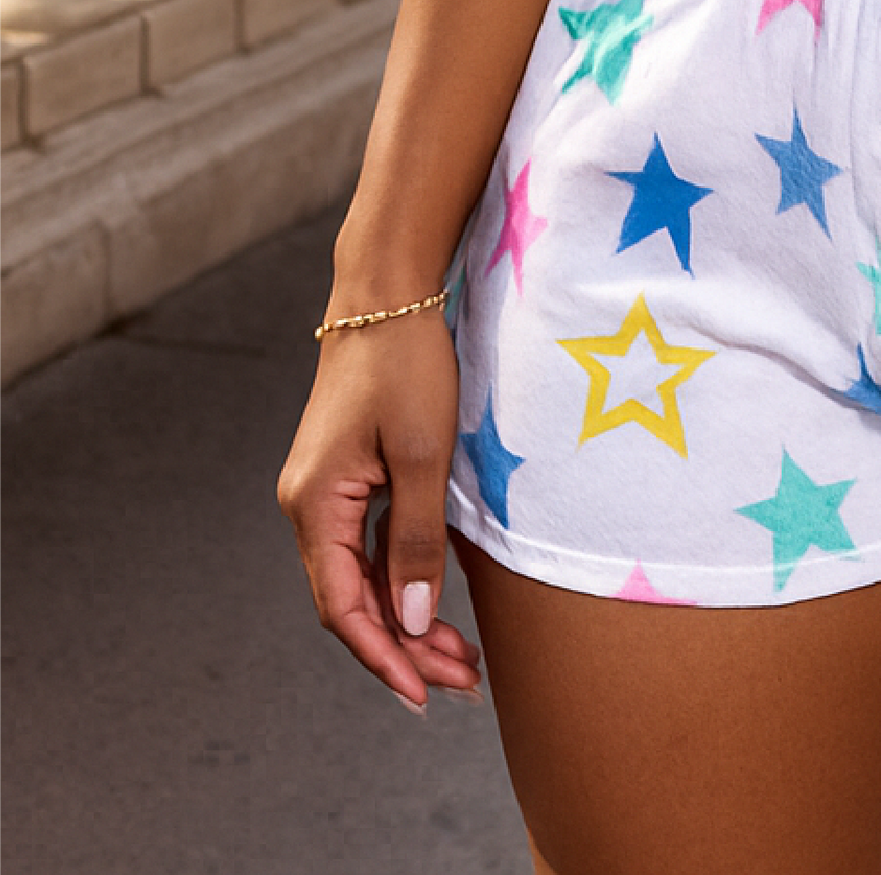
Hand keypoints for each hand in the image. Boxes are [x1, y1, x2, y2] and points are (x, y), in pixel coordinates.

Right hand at [277, 310, 483, 711]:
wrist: (387, 294)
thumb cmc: (406, 364)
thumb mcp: (423, 455)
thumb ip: (416, 540)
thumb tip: (410, 621)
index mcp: (315, 505)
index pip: (342, 607)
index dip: (384, 657)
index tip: (425, 695)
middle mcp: (308, 506)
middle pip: (351, 600)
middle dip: (405, 646)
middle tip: (462, 680)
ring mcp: (325, 492)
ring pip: (360, 577)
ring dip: (405, 617)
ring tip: (459, 655)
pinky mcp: (347, 478)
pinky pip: (366, 547)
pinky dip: (400, 577)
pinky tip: (435, 602)